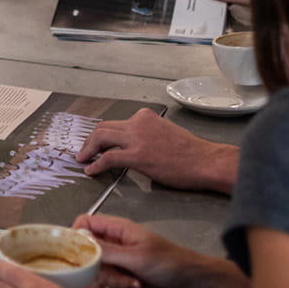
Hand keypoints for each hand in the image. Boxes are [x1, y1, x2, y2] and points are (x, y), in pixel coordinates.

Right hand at [72, 214, 226, 287]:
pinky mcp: (126, 277)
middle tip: (117, 275)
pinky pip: (112, 284)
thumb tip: (78, 241)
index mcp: (118, 228)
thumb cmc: (168, 263)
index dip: (76, 236)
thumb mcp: (135, 256)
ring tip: (134, 285)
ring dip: (115, 282)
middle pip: (89, 252)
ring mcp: (121, 261)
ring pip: (100, 271)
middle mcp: (116, 243)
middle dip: (100, 269)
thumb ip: (106, 251)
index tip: (75, 255)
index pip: (85, 223)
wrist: (193, 284)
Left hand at [77, 108, 237, 192]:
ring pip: (101, 138)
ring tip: (83, 160)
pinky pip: (108, 158)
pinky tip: (91, 170)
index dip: (101, 135)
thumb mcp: (164, 133)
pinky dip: (96, 164)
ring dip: (88, 150)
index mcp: (145, 117)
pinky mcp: (137, 156)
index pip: (115, 123)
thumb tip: (131, 146)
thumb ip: (145, 135)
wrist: (205, 161)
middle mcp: (138, 122)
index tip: (95, 143)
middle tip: (83, 153)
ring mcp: (137, 138)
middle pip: (103, 128)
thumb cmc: (190, 153)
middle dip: (90, 141)